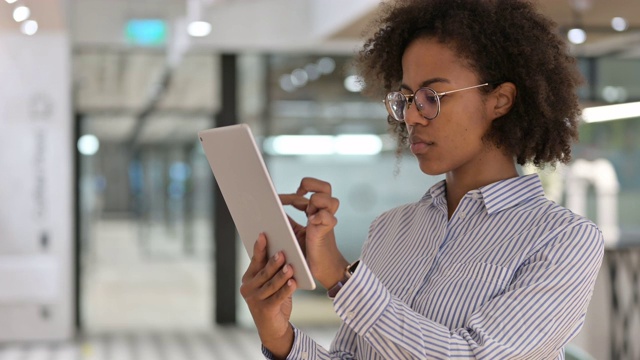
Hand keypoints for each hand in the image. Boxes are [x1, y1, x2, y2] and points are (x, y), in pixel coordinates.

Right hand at [240, 233, 295, 358]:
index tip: (264, 234)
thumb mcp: (271, 283)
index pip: (255, 261)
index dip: (259, 248)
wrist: (273, 328)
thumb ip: (272, 270)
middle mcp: (248, 288)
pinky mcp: (264, 310)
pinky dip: (286, 290)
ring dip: (282, 275)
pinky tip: (294, 283)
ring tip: (291, 267)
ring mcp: (255, 300)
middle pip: (263, 272)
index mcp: (249, 278)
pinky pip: (278, 297)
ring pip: (271, 284)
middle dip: (273, 262)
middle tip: (283, 252)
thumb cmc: (274, 299)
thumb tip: (282, 249)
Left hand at [280, 177, 348, 289]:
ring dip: (317, 201)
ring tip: (308, 213)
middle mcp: (322, 214)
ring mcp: (326, 222)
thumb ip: (286, 219)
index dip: (291, 194)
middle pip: (325, 187)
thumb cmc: (306, 252)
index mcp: (314, 212)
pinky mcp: (327, 232)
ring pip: (331, 200)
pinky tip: (311, 221)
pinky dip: (320, 217)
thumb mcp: (292, 232)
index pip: (306, 193)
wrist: (321, 270)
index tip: (277, 199)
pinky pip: (329, 218)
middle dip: (310, 185)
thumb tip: (269, 209)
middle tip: (299, 192)